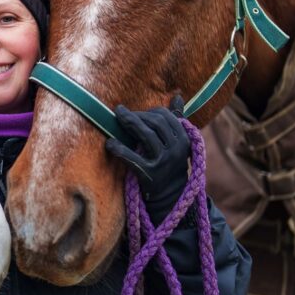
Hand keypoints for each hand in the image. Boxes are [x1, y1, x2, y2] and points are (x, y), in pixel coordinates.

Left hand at [105, 95, 190, 221]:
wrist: (171, 198)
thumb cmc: (171, 164)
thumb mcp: (178, 143)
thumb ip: (177, 120)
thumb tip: (179, 96)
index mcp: (185, 139)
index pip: (166, 116)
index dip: (149, 111)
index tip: (136, 113)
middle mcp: (177, 149)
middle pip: (156, 123)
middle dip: (137, 115)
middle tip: (121, 113)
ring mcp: (164, 162)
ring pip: (146, 135)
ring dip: (129, 123)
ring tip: (115, 118)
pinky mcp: (150, 175)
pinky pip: (132, 158)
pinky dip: (119, 149)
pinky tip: (110, 143)